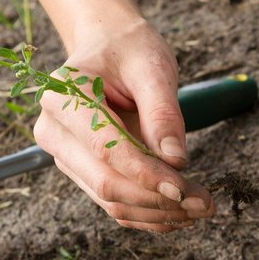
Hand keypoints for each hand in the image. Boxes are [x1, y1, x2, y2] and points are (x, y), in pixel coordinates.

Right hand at [33, 20, 214, 231]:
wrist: (108, 46)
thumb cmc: (128, 49)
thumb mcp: (152, 68)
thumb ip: (163, 112)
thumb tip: (176, 161)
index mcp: (62, 96)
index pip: (105, 147)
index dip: (145, 172)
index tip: (183, 187)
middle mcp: (54, 130)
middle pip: (105, 181)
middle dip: (156, 198)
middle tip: (204, 203)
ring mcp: (65, 155)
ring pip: (109, 199)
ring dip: (156, 212)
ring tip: (200, 208)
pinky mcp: (81, 170)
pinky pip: (112, 201)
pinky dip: (147, 213)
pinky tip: (180, 213)